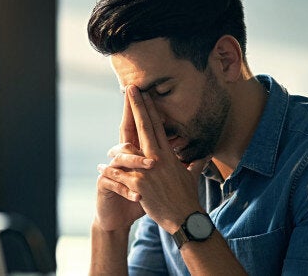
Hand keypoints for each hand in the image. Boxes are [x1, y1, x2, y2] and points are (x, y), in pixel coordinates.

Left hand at [99, 85, 208, 232]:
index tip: (144, 93)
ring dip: (117, 143)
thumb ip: (195, 163)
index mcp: (168, 154)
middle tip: (130, 88)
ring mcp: (148, 169)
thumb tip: (206, 155)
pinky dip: (110, 171)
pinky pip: (120, 173)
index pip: (157, 125)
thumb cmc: (187, 198)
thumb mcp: (193, 177)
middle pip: (145, 126)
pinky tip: (101, 168)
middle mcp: (158, 158)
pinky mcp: (139, 184)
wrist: (184, 218)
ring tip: (108, 139)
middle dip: (136, 106)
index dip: (150, 108)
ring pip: (129, 147)